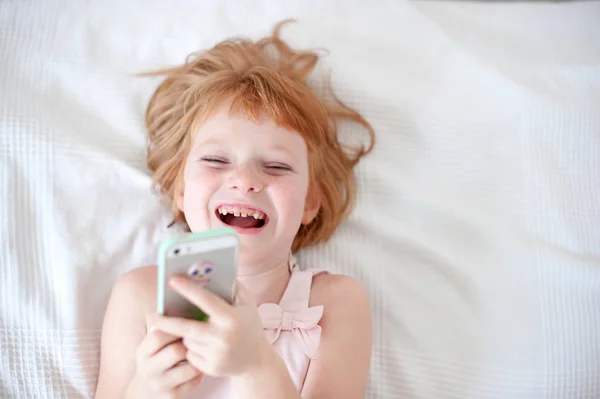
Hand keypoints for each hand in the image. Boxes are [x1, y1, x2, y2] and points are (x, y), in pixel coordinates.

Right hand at [129, 326, 202, 397]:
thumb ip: (163, 329)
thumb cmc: (156, 360)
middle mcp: (148, 370)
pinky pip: (195, 381)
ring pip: (189, 367)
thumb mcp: (152, 346)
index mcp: (142, 353)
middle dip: (190, 344)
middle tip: (198, 339)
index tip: (188, 323)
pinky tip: (197, 367)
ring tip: (201, 352)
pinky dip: (199, 373)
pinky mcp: (172, 396)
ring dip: (198, 359)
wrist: (146, 392)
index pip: (159, 336)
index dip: (176, 328)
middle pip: (176, 351)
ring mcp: (160, 385)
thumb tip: (183, 303)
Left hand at [151, 276, 271, 377]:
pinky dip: (193, 347)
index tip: (172, 280)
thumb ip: (233, 287)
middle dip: (166, 321)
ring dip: (188, 334)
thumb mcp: (247, 303)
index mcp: (231, 317)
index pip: (206, 300)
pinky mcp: (210, 368)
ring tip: (203, 332)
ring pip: (188, 340)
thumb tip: (212, 271)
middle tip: (152, 315)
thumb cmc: (249, 325)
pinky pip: (190, 354)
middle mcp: (223, 336)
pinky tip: (207, 346)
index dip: (188, 289)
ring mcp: (216, 354)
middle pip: (186, 328)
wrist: (256, 361)